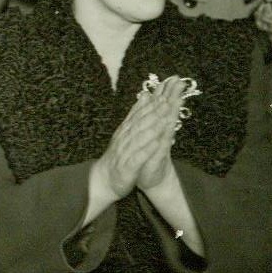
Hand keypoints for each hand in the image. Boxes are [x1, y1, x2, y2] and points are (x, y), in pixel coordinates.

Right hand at [92, 83, 180, 202]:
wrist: (104, 179)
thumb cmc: (119, 156)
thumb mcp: (127, 133)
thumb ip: (136, 115)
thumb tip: (146, 95)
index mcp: (126, 130)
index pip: (138, 114)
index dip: (151, 104)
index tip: (164, 93)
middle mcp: (124, 138)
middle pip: (140, 123)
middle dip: (154, 112)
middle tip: (167, 101)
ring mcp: (125, 152)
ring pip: (139, 138)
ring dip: (152, 128)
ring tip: (164, 119)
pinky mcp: (127, 167)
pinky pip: (138, 157)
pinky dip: (147, 149)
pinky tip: (157, 144)